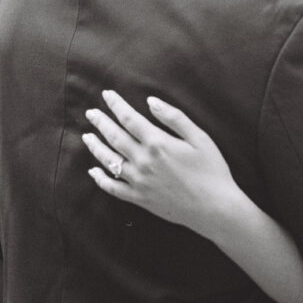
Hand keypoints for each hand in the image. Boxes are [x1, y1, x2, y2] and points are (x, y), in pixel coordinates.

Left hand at [82, 90, 240, 235]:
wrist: (214, 208)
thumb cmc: (212, 170)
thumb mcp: (199, 138)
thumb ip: (174, 117)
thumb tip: (151, 101)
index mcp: (158, 143)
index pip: (129, 119)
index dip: (116, 105)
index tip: (107, 94)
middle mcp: (143, 161)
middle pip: (115, 137)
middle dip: (101, 122)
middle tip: (91, 112)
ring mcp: (139, 181)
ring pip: (109, 160)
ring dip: (96, 146)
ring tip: (87, 136)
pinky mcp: (139, 198)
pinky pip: (113, 188)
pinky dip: (100, 179)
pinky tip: (93, 171)